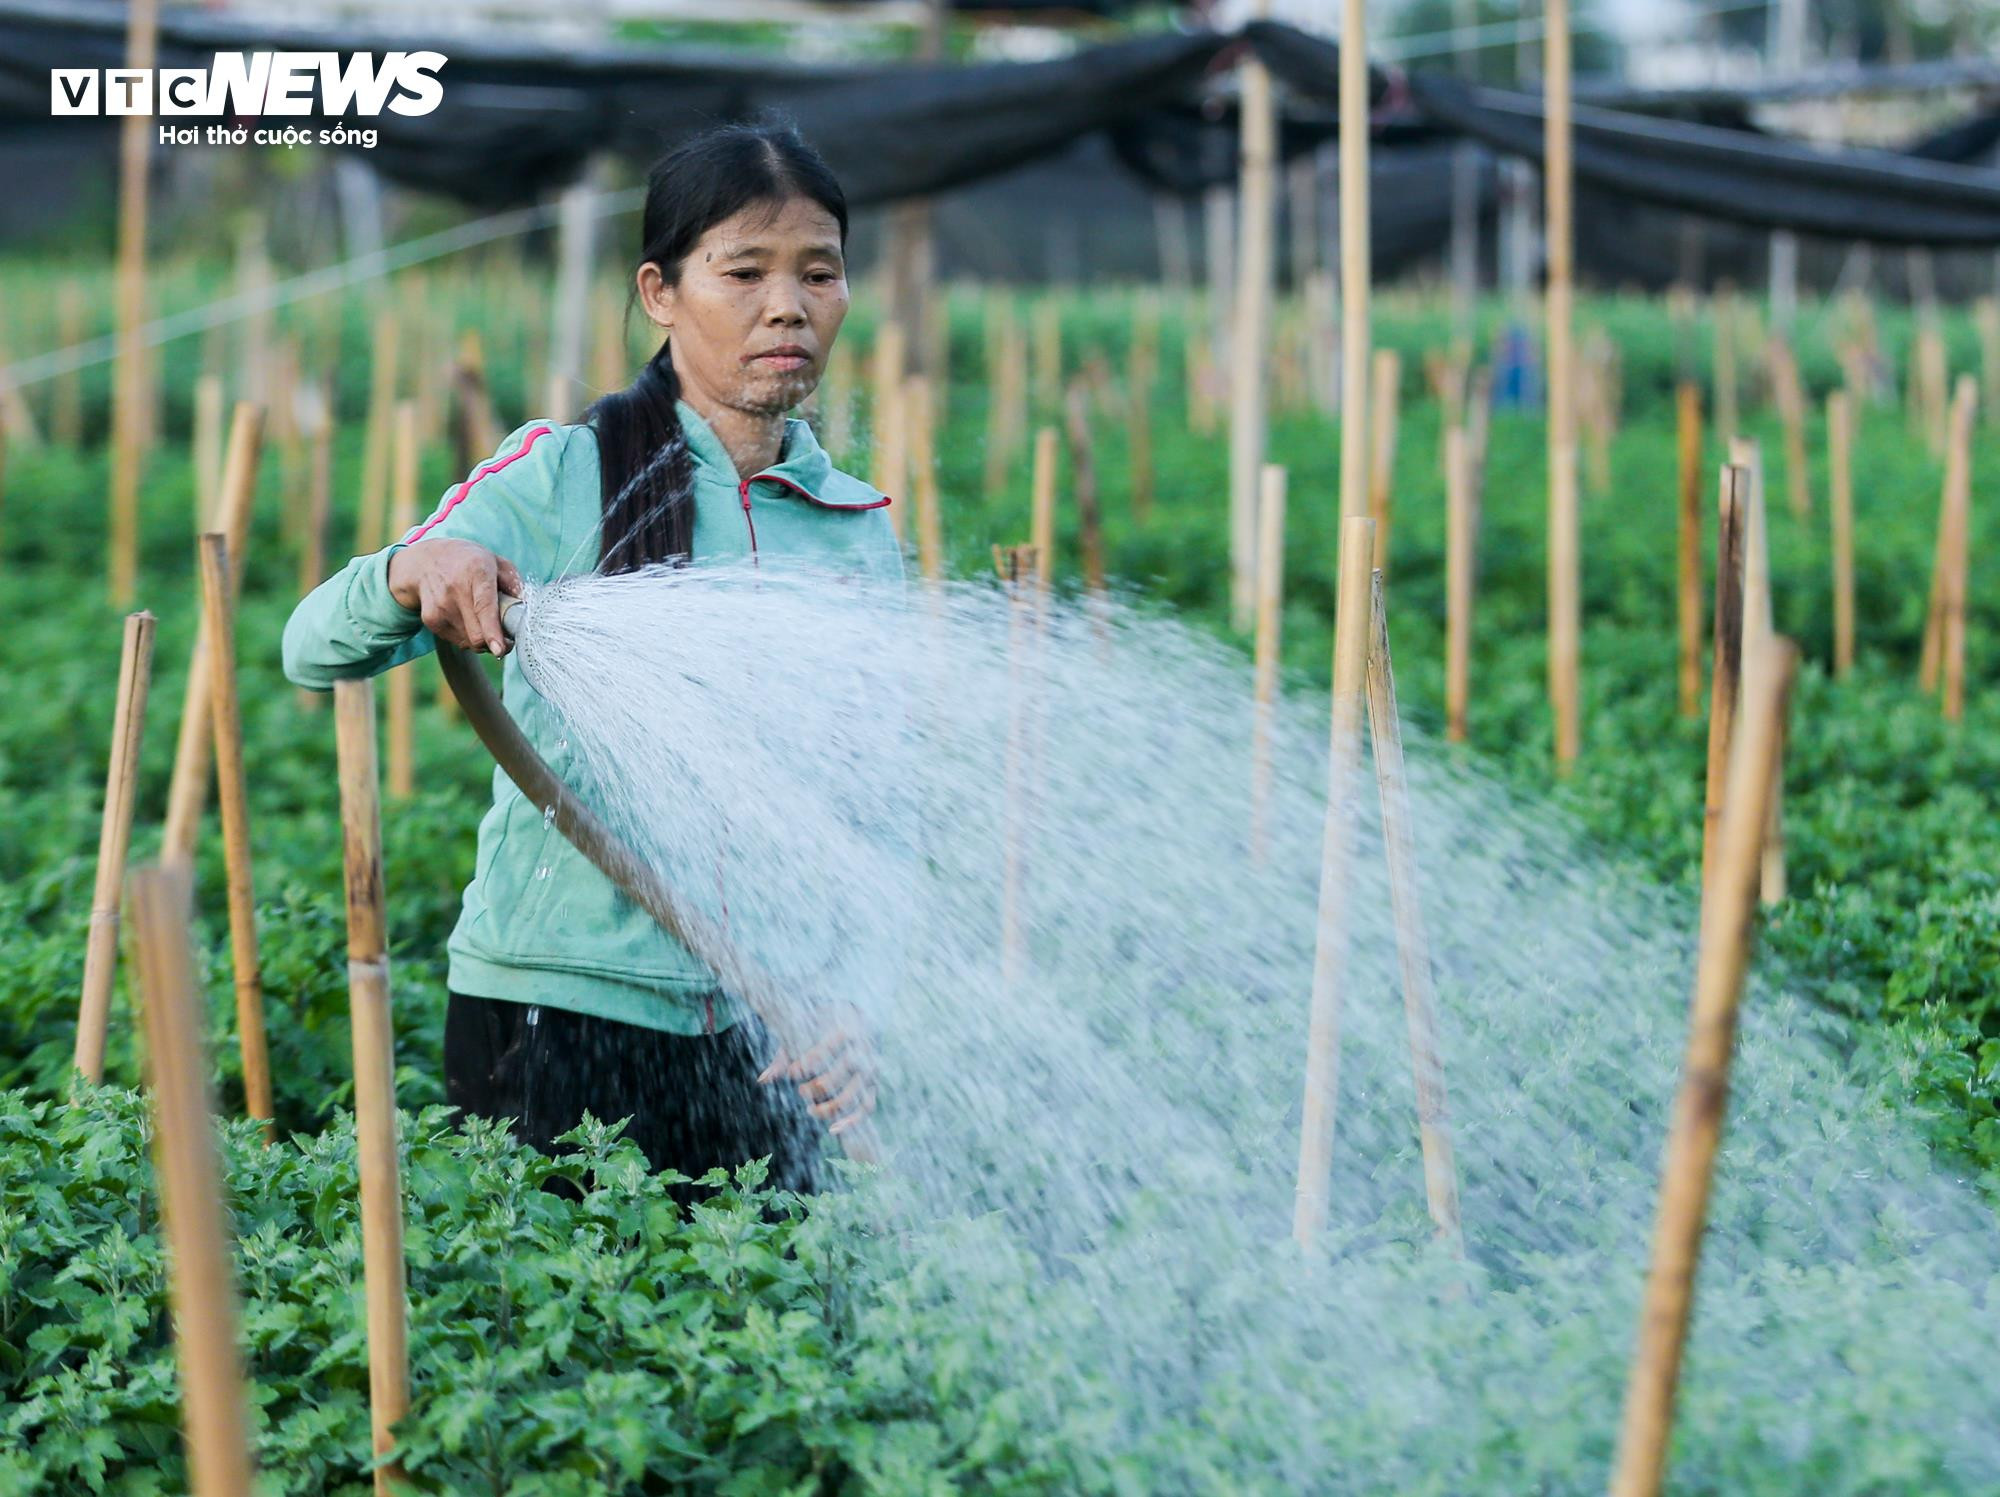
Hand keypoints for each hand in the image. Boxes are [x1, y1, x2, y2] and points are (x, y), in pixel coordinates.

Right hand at [387, 538, 523, 655]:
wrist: (426, 560)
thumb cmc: (469, 562)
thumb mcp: (496, 562)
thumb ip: (514, 585)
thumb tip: (524, 611)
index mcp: (477, 572)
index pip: (484, 606)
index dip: (493, 631)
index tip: (499, 649)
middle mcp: (455, 590)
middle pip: (477, 634)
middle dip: (495, 642)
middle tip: (505, 638)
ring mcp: (440, 606)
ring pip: (468, 642)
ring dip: (481, 639)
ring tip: (482, 620)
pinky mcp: (430, 619)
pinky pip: (457, 641)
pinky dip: (467, 636)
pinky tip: (466, 618)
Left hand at [757, 1004, 876, 1136]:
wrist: (863, 1023)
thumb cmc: (825, 1029)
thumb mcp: (804, 1035)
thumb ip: (784, 1057)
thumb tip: (762, 1080)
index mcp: (846, 1033)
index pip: (827, 1049)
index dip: (807, 1063)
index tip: (792, 1072)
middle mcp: (861, 1053)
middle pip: (838, 1076)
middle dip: (815, 1088)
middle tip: (800, 1091)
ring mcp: (869, 1072)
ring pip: (851, 1097)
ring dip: (829, 1108)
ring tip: (810, 1110)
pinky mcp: (872, 1086)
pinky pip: (866, 1107)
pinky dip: (851, 1121)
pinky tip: (832, 1129)